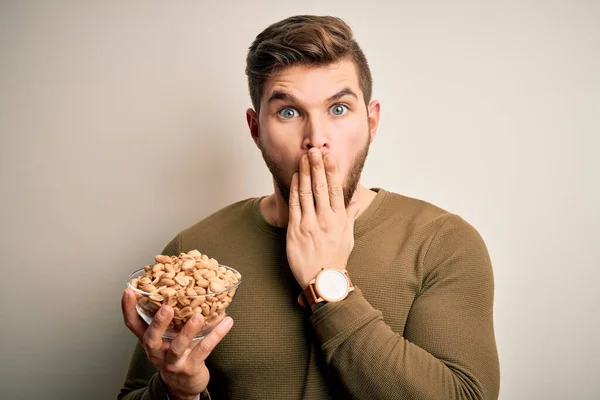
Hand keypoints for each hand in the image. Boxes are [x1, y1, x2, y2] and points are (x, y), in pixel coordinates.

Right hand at [121, 288, 232, 399]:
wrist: (185, 384)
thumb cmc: (177, 353)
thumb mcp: (169, 335)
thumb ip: (173, 315)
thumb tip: (186, 282)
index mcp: (150, 339)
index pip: (133, 324)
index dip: (129, 308)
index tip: (129, 290)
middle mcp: (157, 351)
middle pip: (151, 338)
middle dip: (158, 323)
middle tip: (166, 307)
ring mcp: (172, 362)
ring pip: (177, 347)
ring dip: (187, 331)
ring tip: (198, 316)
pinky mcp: (190, 368)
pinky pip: (203, 350)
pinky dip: (216, 335)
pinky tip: (227, 322)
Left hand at [286, 148, 359, 288]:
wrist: (323, 281)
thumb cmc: (336, 260)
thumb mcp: (348, 237)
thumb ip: (351, 216)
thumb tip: (356, 201)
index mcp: (340, 220)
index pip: (335, 190)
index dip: (332, 171)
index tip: (329, 157)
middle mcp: (326, 219)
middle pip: (321, 187)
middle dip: (317, 167)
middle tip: (314, 150)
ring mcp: (310, 224)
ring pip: (307, 193)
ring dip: (305, 173)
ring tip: (303, 158)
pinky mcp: (296, 231)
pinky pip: (295, 205)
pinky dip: (295, 189)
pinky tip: (295, 177)